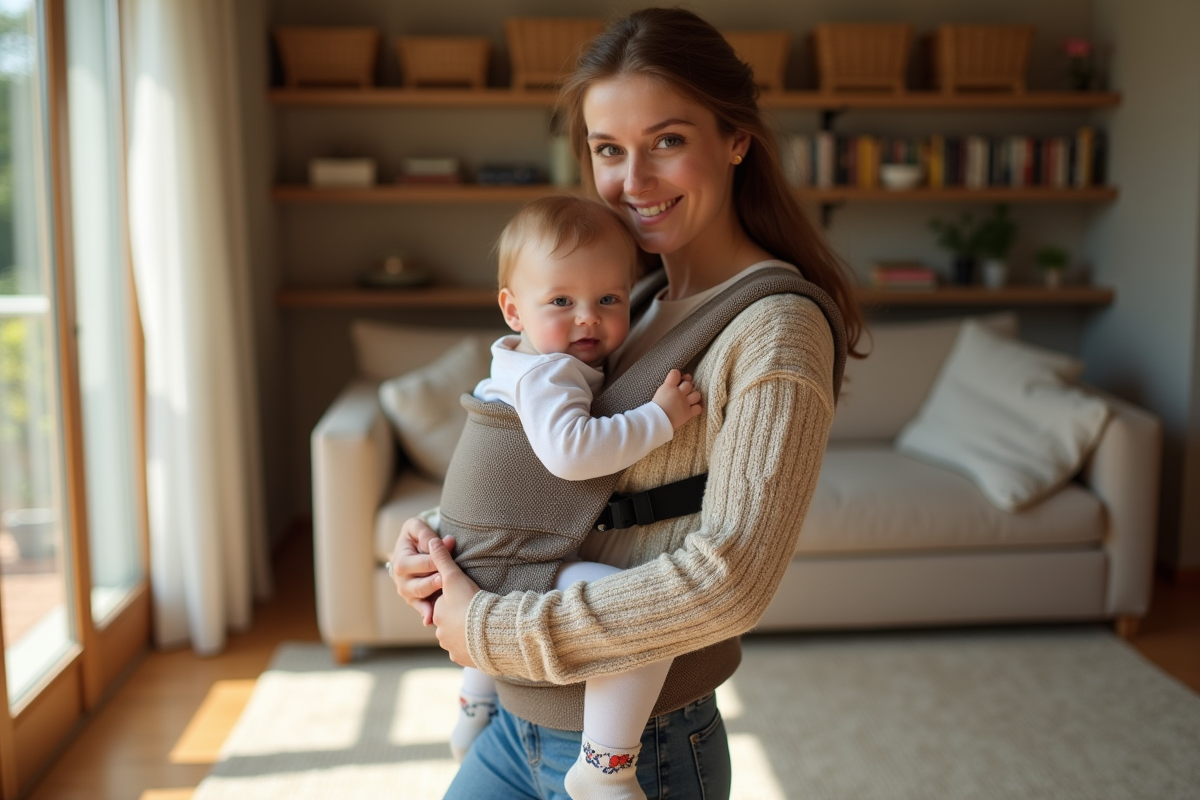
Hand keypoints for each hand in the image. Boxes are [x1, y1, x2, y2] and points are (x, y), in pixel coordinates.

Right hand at [389, 516, 455, 625]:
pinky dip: (425, 614)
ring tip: (444, 598)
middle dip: (433, 581)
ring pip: (420, 598)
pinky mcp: (414, 600)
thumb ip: (426, 533)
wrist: (411, 547)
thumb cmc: (416, 536)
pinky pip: (421, 609)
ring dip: (432, 599)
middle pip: (419, 585)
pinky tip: (429, 620)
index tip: (449, 558)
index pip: (422, 563)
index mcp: (400, 561)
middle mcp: (400, 580)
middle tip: (444, 579)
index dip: (437, 559)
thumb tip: (444, 542)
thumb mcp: (417, 527)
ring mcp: (407, 592)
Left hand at [428, 536, 480, 667]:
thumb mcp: (454, 576)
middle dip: (461, 619)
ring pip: (459, 639)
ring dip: (468, 634)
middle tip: (477, 611)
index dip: (458, 600)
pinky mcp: (464, 659)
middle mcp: (441, 633)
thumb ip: (442, 559)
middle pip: (451, 623)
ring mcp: (452, 648)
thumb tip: (432, 541)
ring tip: (482, 626)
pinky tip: (484, 640)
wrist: (488, 630)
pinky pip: (468, 652)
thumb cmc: (470, 601)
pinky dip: (474, 647)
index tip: (470, 597)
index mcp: (438, 614)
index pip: (444, 605)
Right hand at [652, 369, 702, 428]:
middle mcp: (679, 393)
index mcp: (668, 387)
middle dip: (687, 385)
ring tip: (689, 399)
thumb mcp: (658, 393)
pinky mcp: (688, 413)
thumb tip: (672, 383)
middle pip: (688, 384)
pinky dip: (696, 408)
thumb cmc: (653, 408)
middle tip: (683, 390)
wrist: (655, 421)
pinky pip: (698, 408)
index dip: (677, 374)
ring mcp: (685, 403)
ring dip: (694, 396)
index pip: (675, 373)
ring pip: (697, 395)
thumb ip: (666, 386)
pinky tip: (692, 408)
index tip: (676, 378)